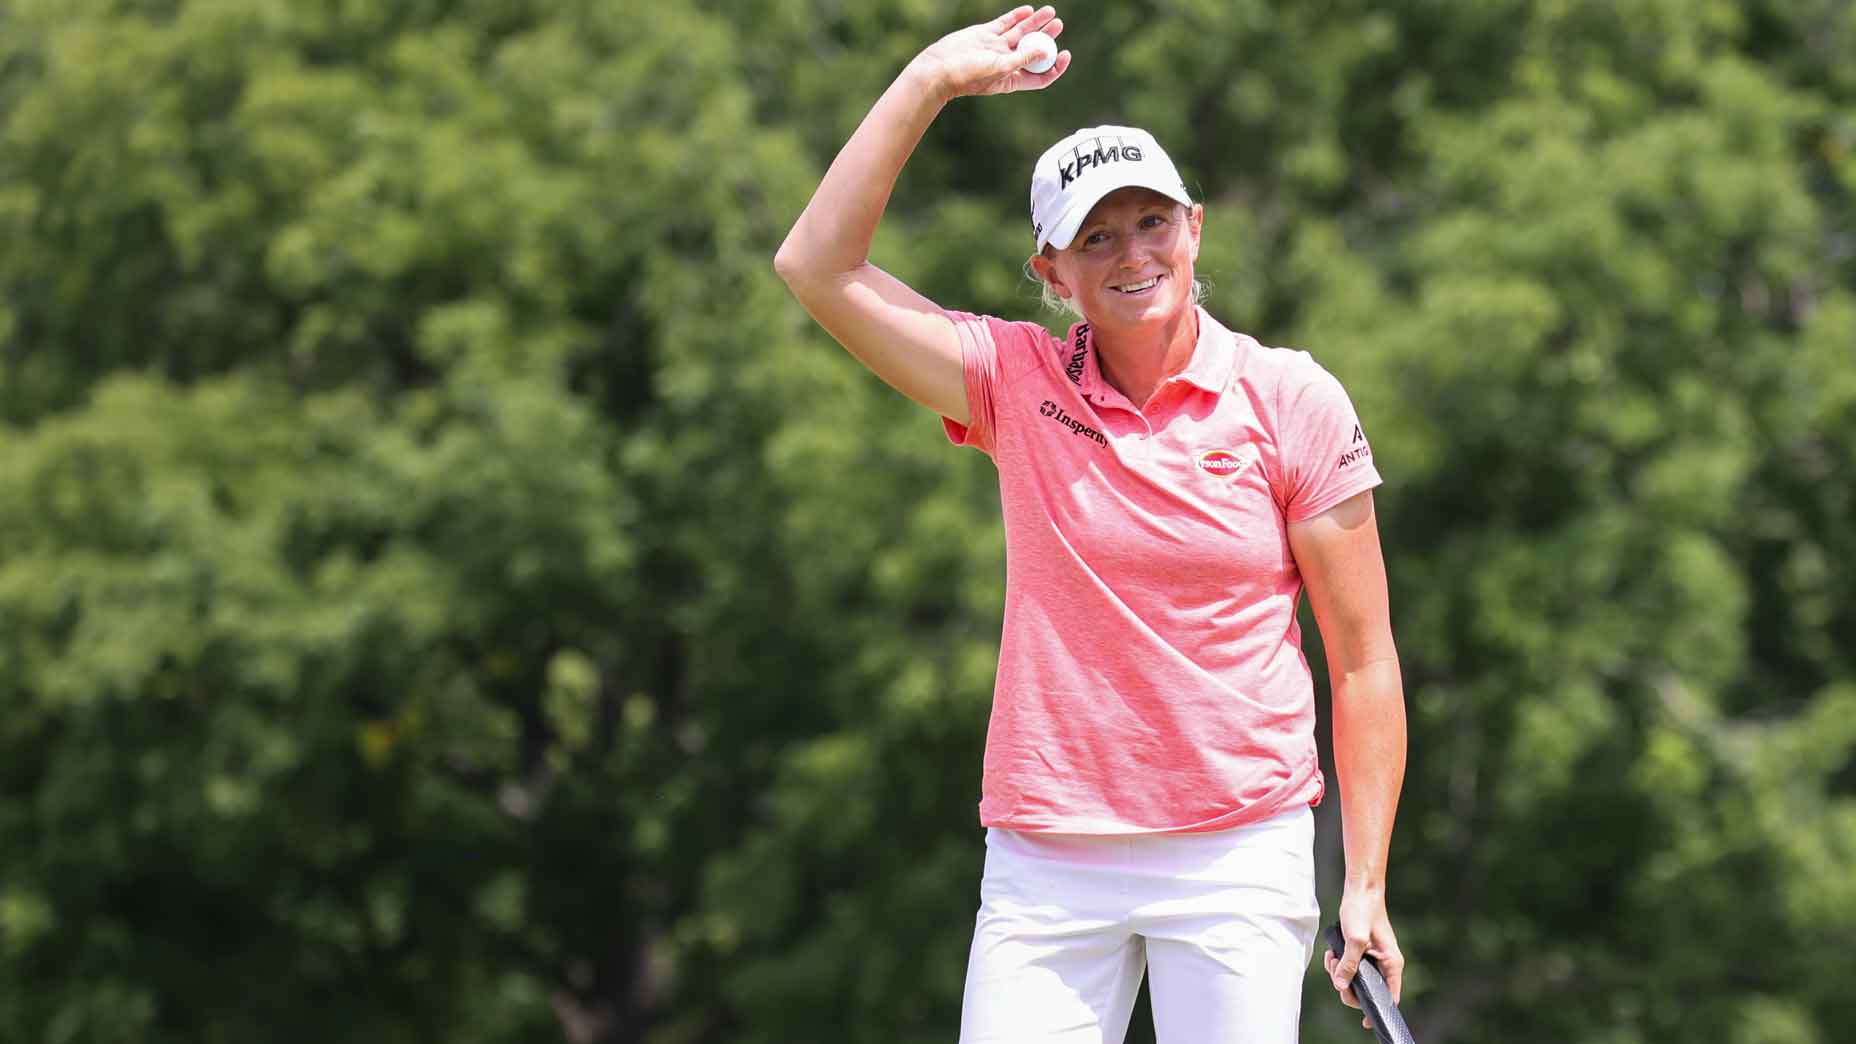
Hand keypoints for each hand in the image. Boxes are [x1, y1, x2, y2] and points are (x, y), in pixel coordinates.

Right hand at [910, 5, 1070, 100]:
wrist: (939, 67)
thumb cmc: (968, 75)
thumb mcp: (1000, 68)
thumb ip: (1023, 58)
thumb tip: (1046, 52)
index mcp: (1012, 78)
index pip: (1040, 74)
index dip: (1055, 65)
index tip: (1064, 53)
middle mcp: (1006, 62)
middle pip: (1034, 49)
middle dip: (1048, 38)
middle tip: (1058, 25)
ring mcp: (996, 47)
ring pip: (1022, 33)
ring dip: (1036, 23)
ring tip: (1050, 12)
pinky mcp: (985, 34)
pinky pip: (1005, 23)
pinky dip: (1017, 16)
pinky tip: (1028, 10)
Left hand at [1323, 888, 1403, 1031]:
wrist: (1359, 890)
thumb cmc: (1363, 910)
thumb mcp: (1354, 938)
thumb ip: (1349, 964)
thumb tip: (1342, 985)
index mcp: (1391, 964)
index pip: (1390, 997)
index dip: (1376, 1010)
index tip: (1364, 1020)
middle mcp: (1384, 964)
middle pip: (1366, 990)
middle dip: (1346, 984)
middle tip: (1336, 969)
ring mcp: (1373, 959)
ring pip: (1354, 979)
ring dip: (1339, 972)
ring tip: (1332, 957)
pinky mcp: (1362, 953)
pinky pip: (1349, 967)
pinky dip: (1338, 964)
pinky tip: (1332, 953)